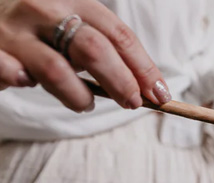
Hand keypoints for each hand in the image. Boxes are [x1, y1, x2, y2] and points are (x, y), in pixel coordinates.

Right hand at [0, 0, 170, 111]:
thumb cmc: (40, 27)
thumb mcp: (75, 26)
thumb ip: (105, 50)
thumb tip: (148, 88)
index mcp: (73, 0)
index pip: (118, 35)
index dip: (144, 68)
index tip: (160, 94)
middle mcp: (44, 9)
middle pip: (93, 49)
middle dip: (121, 82)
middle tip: (132, 103)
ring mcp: (15, 29)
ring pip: (56, 69)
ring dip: (78, 96)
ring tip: (85, 103)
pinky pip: (7, 69)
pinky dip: (19, 79)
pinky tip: (25, 81)